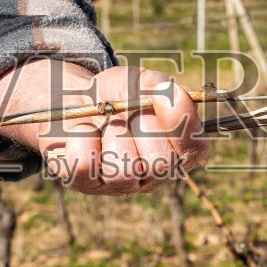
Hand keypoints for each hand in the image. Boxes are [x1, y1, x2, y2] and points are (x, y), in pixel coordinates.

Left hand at [0, 60, 210, 195]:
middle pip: (160, 163)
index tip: (162, 93)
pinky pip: (86, 165)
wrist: (71, 99)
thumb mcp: (136, 81)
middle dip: (143, 126)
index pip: (195, 148)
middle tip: (128, 111)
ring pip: (124, 171)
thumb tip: (168, 92)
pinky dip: (82, 137)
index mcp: (176, 150)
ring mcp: (118, 185)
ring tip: (106, 122)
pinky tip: (84, 129)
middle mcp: (152, 175)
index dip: (181, 122)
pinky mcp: (83, 183)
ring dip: (112, 133)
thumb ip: (156, 85)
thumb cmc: (113, 95)